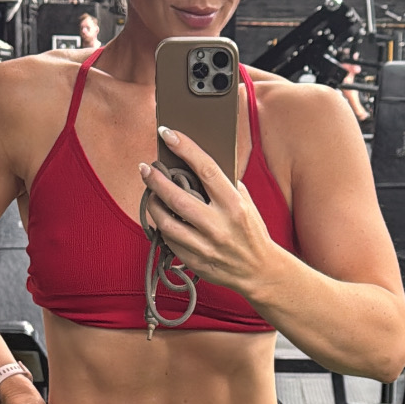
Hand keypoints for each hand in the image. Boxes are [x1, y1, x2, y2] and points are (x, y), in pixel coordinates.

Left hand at [140, 127, 276, 300]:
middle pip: (177, 197)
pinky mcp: (196, 261)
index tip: (168, 133)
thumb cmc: (250, 230)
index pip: (205, 169)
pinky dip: (162, 226)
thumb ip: (225, 184)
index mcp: (234, 204)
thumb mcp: (245, 202)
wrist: (259, 270)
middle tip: (145, 168)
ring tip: (150, 194)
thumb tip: (196, 163)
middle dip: (156, 180)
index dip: (184, 148)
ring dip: (153, 205)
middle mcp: (219, 225)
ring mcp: (206, 245)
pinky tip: (161, 217)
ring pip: (166, 222)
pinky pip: (169, 240)